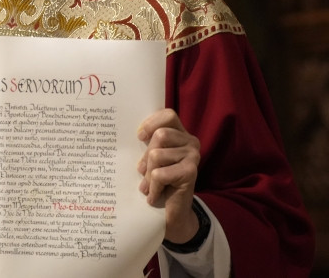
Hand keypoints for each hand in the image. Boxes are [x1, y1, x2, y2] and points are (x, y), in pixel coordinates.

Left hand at [137, 108, 201, 243]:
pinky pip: (160, 174)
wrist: (173, 214)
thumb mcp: (152, 160)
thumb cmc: (160, 183)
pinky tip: (154, 195)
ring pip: (157, 155)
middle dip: (146, 156)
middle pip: (160, 135)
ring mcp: (193, 156)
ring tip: (149, 186)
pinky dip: (153, 187)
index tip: (140, 136)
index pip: (168, 115)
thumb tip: (135, 133)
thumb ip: (149, 144)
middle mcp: (191, 142)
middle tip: (143, 172)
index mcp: (181, 134)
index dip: (152, 122)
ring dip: (148, 175)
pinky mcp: (191, 172)